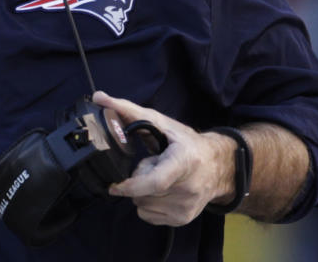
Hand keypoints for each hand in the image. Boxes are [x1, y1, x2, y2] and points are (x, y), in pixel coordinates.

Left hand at [92, 90, 234, 226]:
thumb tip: (100, 97)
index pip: (156, 181)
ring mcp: (187, 206)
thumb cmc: (186, 142)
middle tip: (151, 165)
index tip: (115, 186)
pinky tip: (160, 191)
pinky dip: (147, 204)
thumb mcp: (161, 122)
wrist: (217, 165)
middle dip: (138, 179)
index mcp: (185, 161)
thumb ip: (128, 110)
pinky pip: (148, 216)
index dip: (132, 185)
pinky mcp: (183, 218)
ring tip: (158, 176)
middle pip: (143, 192)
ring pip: (142, 205)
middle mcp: (189, 187)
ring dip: (142, 193)